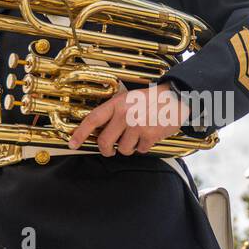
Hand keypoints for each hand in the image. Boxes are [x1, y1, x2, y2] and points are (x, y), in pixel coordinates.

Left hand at [67, 81, 186, 155]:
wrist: (175, 98)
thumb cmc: (150, 100)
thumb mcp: (128, 99)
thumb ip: (113, 112)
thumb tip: (98, 132)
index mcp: (117, 104)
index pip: (93, 120)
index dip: (80, 133)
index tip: (73, 143)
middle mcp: (125, 114)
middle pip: (104, 142)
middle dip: (106, 149)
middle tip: (110, 150)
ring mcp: (137, 125)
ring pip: (123, 149)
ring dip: (129, 147)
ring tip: (136, 136)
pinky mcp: (149, 135)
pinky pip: (140, 150)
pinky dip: (143, 147)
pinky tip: (148, 136)